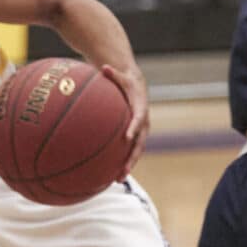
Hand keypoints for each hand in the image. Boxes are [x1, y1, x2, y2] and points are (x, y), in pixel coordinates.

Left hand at [102, 64, 149, 179]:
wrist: (136, 86)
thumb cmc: (126, 81)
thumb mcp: (121, 75)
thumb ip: (113, 73)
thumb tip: (104, 67)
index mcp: (140, 109)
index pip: (139, 120)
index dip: (134, 128)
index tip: (126, 137)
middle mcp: (142, 124)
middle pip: (139, 143)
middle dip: (132, 158)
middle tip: (124, 169)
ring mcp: (139, 132)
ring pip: (134, 152)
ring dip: (127, 166)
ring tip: (116, 179)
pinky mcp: (132, 136)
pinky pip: (127, 151)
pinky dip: (120, 161)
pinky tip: (107, 173)